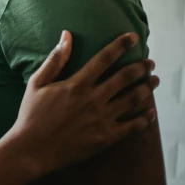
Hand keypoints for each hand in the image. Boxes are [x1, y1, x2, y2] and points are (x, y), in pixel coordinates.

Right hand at [9, 31, 158, 176]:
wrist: (32, 149)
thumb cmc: (31, 114)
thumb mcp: (36, 83)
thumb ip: (54, 60)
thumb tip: (66, 35)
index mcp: (76, 85)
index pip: (104, 59)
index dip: (120, 45)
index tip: (132, 37)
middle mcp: (92, 100)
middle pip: (124, 78)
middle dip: (140, 67)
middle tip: (150, 62)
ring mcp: (101, 119)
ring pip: (132, 99)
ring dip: (146, 88)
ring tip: (154, 81)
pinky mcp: (105, 138)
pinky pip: (132, 127)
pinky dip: (145, 118)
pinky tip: (152, 111)